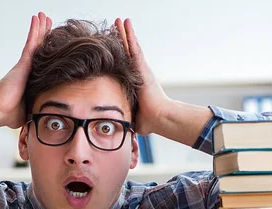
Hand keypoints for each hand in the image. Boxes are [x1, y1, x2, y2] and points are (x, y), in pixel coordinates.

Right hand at [0, 12, 51, 128]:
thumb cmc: (9, 113)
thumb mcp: (30, 110)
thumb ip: (37, 108)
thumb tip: (44, 116)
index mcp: (30, 80)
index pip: (41, 62)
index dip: (46, 50)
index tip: (52, 43)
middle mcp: (28, 70)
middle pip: (39, 48)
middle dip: (44, 35)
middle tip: (48, 22)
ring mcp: (25, 65)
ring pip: (36, 43)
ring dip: (40, 28)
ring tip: (44, 16)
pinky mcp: (23, 63)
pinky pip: (31, 43)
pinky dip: (35, 31)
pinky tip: (38, 19)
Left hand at [114, 18, 171, 136]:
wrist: (159, 118)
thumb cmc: (149, 120)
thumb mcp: (131, 117)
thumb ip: (124, 118)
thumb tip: (117, 126)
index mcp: (134, 83)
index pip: (123, 66)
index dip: (117, 56)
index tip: (111, 48)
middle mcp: (138, 73)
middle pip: (126, 52)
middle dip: (120, 39)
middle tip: (114, 26)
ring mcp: (140, 69)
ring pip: (129, 46)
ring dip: (124, 33)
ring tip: (119, 20)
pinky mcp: (142, 67)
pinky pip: (133, 47)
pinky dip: (129, 35)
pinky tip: (125, 23)